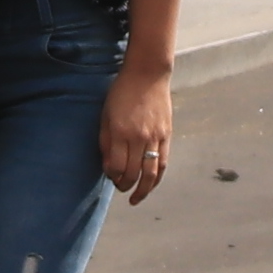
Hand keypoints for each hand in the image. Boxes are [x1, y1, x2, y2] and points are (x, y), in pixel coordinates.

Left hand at [101, 66, 175, 201]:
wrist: (147, 74)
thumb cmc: (121, 93)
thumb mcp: (105, 115)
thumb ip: (106, 143)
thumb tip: (109, 167)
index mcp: (120, 132)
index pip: (117, 167)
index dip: (113, 177)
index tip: (110, 177)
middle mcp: (139, 137)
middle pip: (133, 173)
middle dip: (125, 186)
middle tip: (121, 188)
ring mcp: (155, 137)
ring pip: (151, 173)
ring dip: (143, 190)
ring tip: (136, 198)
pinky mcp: (166, 135)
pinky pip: (163, 162)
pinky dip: (157, 177)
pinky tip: (151, 184)